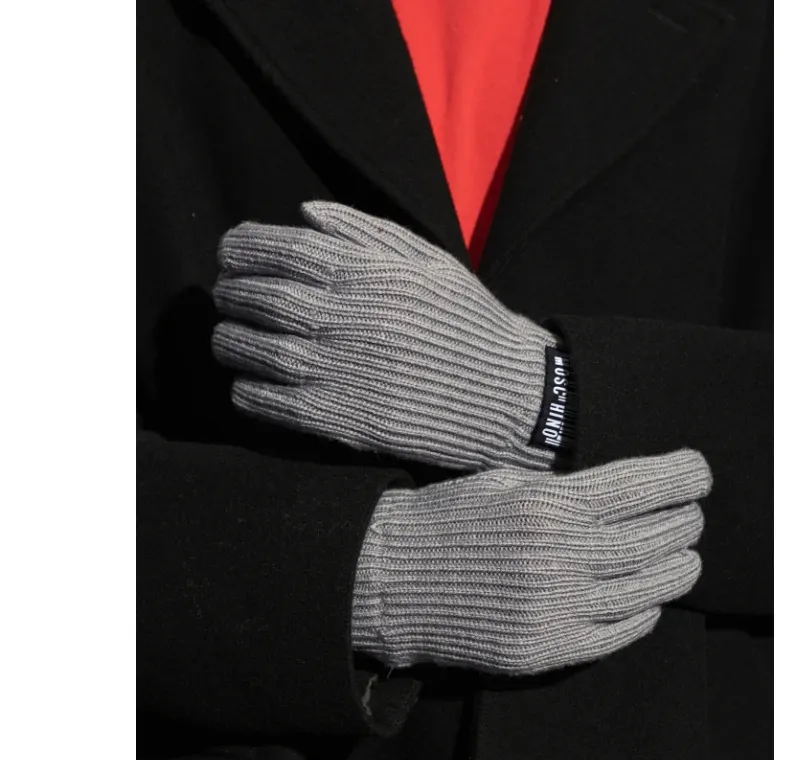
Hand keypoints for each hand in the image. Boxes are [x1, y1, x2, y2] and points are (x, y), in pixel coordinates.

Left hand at [212, 202, 564, 470]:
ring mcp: (342, 371)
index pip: (282, 250)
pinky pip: (271, 403)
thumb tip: (305, 213)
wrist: (511, 396)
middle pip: (259, 298)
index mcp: (370, 274)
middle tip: (225, 295)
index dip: (243, 248)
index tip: (229, 253)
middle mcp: (348, 319)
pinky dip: (247, 389)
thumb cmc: (469, 325)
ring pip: (254, 351)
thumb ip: (369, 232)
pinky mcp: (343, 420)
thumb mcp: (431, 264)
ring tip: (229, 337)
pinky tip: (247, 382)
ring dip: (229, 340)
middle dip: (230, 292)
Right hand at [351, 449, 710, 674]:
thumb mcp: (499, 482)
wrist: (389, 581)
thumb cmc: (443, 521)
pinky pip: (616, 633)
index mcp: (549, 505)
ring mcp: (555, 608)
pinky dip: (644, 614)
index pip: (641, 486)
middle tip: (690, 515)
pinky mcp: (545, 648)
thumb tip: (619, 496)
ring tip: (684, 556)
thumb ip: (560, 489)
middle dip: (684, 521)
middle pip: (655, 538)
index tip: (699, 472)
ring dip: (677, 568)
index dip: (682, 477)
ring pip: (647, 588)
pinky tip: (650, 601)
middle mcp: (560, 556)